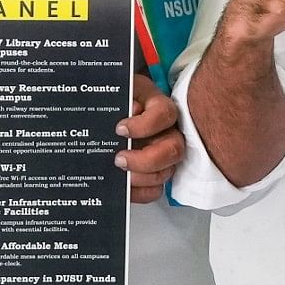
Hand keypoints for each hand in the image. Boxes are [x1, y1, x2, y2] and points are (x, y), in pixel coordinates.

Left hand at [119, 75, 186, 204]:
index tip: (120, 129)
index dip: (145, 125)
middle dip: (146, 160)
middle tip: (119, 159)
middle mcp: (168, 131)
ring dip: (141, 178)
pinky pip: (156, 190)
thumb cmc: (118, 101)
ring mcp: (164, 154)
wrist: (111, 114)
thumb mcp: (119, 92)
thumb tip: (132, 109)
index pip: (165, 114)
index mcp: (159, 106)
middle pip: (173, 149)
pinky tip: (123, 188)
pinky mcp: (155, 173)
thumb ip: (124, 95)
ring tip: (119, 175)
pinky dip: (140, 192)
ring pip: (167, 172)